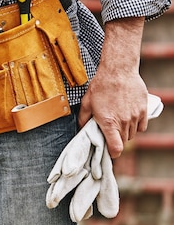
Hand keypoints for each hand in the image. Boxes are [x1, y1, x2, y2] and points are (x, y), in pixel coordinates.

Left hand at [78, 17, 147, 157]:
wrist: (118, 71)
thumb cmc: (101, 86)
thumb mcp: (86, 102)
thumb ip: (83, 118)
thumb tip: (81, 129)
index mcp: (108, 122)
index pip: (116, 148)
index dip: (113, 153)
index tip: (110, 152)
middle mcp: (123, 122)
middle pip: (123, 141)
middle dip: (116, 140)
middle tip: (110, 132)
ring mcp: (135, 117)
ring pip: (132, 134)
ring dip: (125, 132)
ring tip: (117, 122)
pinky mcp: (143, 111)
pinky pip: (141, 126)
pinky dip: (135, 126)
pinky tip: (128, 119)